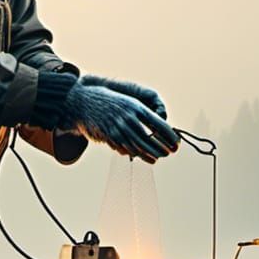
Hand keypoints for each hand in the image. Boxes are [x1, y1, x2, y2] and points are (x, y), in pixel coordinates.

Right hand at [61, 82, 177, 162]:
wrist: (82, 101)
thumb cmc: (109, 101)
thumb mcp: (128, 102)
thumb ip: (142, 114)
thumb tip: (160, 127)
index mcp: (136, 107)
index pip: (158, 124)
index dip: (169, 135)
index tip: (176, 142)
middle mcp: (128, 118)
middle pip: (150, 139)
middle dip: (162, 148)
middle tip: (171, 152)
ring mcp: (117, 129)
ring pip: (138, 147)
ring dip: (151, 154)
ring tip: (159, 157)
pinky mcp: (109, 137)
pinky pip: (126, 149)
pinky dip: (136, 154)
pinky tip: (144, 157)